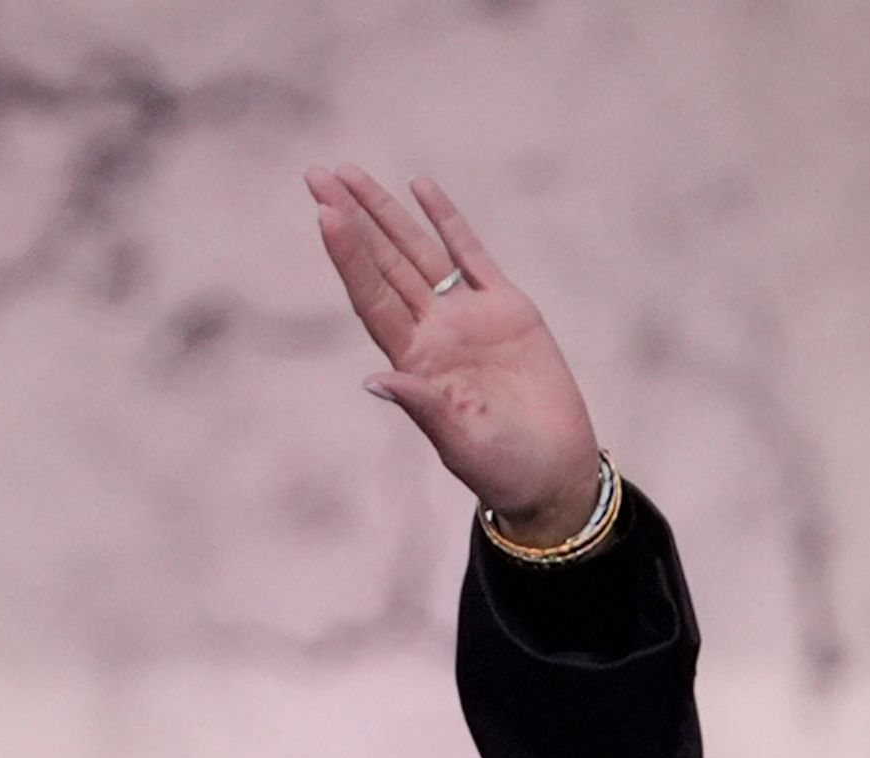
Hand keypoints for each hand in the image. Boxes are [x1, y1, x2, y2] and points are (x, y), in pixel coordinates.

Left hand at [306, 166, 602, 542]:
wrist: (553, 470)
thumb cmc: (504, 468)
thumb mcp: (461, 442)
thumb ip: (423, 407)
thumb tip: (375, 380)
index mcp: (415, 363)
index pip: (371, 298)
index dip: (348, 256)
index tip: (323, 214)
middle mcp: (433, 332)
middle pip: (383, 263)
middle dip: (351, 219)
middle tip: (317, 175)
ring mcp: (467, 316)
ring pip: (418, 250)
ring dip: (385, 211)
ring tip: (351, 174)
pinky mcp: (507, 307)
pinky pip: (470, 253)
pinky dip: (447, 220)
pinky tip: (420, 188)